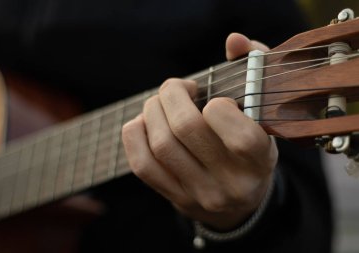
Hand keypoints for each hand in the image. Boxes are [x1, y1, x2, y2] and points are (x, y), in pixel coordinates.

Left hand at [122, 33, 277, 230]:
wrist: (238, 201)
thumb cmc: (249, 146)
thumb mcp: (260, 114)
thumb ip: (252, 70)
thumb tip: (233, 40)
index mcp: (260, 161)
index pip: (240, 137)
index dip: (218, 107)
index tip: (215, 101)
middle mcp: (231, 184)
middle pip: (186, 129)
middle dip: (172, 94)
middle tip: (177, 88)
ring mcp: (200, 194)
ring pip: (161, 144)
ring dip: (152, 110)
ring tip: (161, 102)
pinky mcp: (175, 197)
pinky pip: (141, 163)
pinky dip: (135, 133)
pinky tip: (146, 122)